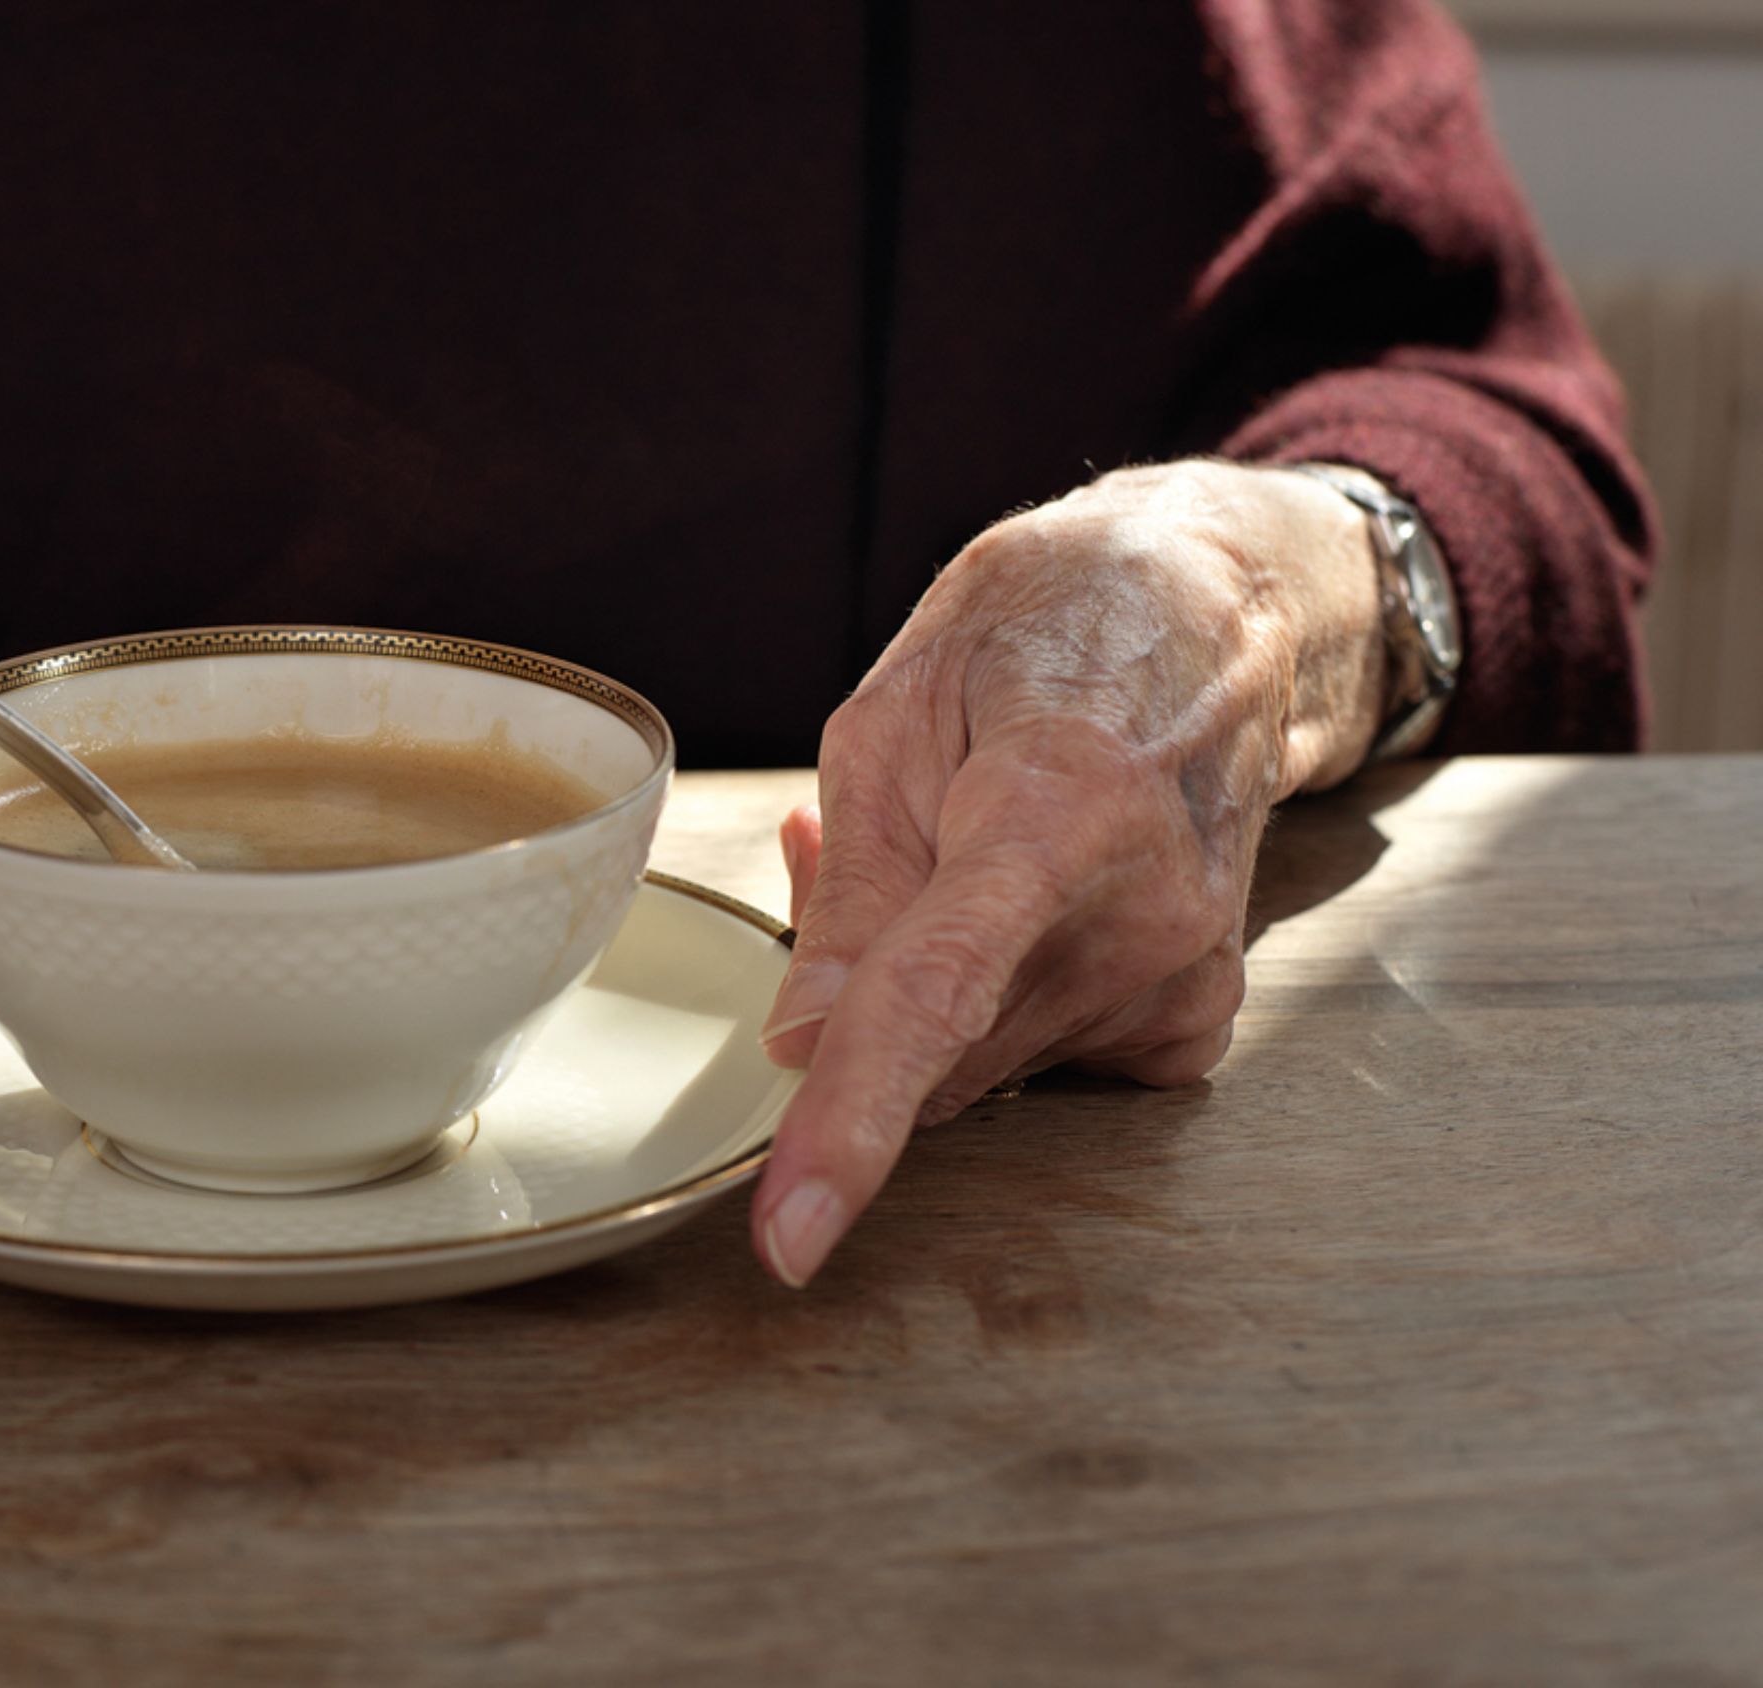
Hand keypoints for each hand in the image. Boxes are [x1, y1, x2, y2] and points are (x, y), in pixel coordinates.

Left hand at [750, 460, 1390, 1284]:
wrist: (1214, 611)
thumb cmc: (1041, 637)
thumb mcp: (896, 720)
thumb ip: (852, 894)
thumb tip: (799, 1046)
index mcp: (1056, 816)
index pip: (932, 1003)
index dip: (850, 1126)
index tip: (790, 1237)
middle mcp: (1142, 919)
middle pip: (933, 1048)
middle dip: (856, 988)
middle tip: (847, 849)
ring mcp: (1184, 980)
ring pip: (972, 1064)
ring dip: (921, 989)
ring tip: (949, 843)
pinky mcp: (1195, 1023)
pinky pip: (1034, 1061)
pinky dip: (987, 1008)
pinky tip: (1004, 907)